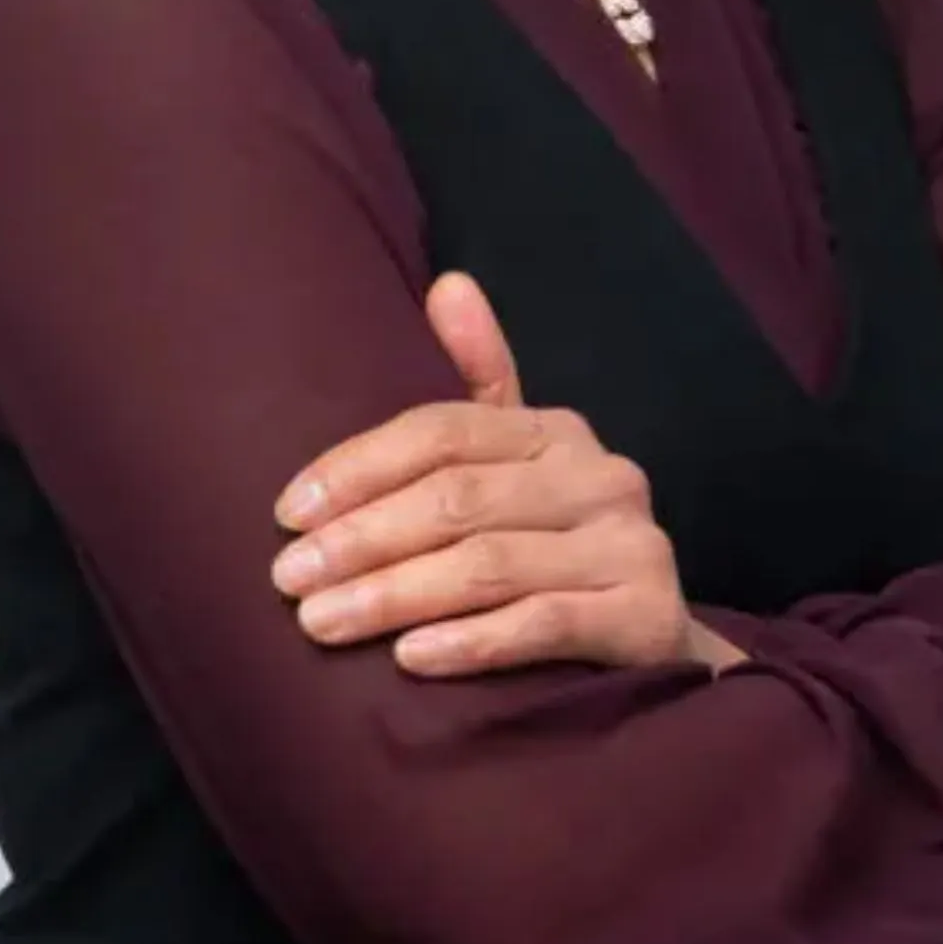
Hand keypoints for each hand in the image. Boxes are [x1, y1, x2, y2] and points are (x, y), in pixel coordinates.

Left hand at [271, 273, 732, 676]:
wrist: (655, 643)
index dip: (358, 468)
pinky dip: (471, 642)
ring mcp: (630, 544)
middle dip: (360, 540)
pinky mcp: (648, 614)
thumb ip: (480, 378)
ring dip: (394, 595)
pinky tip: (409, 659)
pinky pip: (544, 623)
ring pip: (489, 565)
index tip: (287, 512)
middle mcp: (600, 475)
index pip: (441, 432)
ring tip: (321, 622)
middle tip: (287, 579)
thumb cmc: (558, 551)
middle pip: (457, 498)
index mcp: (555, 431)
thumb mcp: (519, 464)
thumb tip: (449, 284)